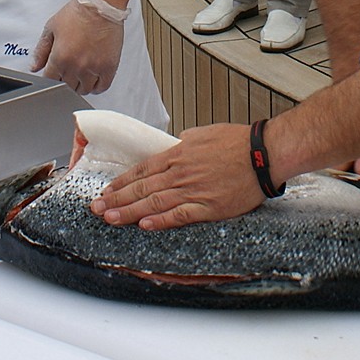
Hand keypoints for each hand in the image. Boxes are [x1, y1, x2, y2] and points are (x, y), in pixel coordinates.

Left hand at [32, 0, 125, 94]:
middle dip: (65, 81)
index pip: (50, 81)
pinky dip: (97, 87)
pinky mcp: (109, 67)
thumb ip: (41, 50)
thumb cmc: (77, 13)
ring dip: (81, 85)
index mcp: (59, 58)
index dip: (51, 78)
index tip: (55, 73)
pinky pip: (102, 87)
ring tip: (81, 76)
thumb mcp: (51, 28)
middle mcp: (76, 66)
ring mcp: (93, 68)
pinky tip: (94, 79)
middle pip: (67, 87)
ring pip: (84, 89)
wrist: (99, 6)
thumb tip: (34, 67)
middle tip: (68, 72)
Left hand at [91, 122, 264, 229]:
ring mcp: (193, 190)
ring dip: (129, 212)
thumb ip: (185, 142)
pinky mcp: (209, 207)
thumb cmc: (238, 142)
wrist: (263, 153)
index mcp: (178, 154)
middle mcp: (180, 173)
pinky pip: (179, 215)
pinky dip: (160, 221)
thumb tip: (175, 145)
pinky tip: (144, 225)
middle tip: (96, 209)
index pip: (141, 171)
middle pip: (141, 188)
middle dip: (116, 199)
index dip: (121, 183)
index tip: (106, 191)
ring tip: (110, 218)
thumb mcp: (204, 134)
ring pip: (154, 203)